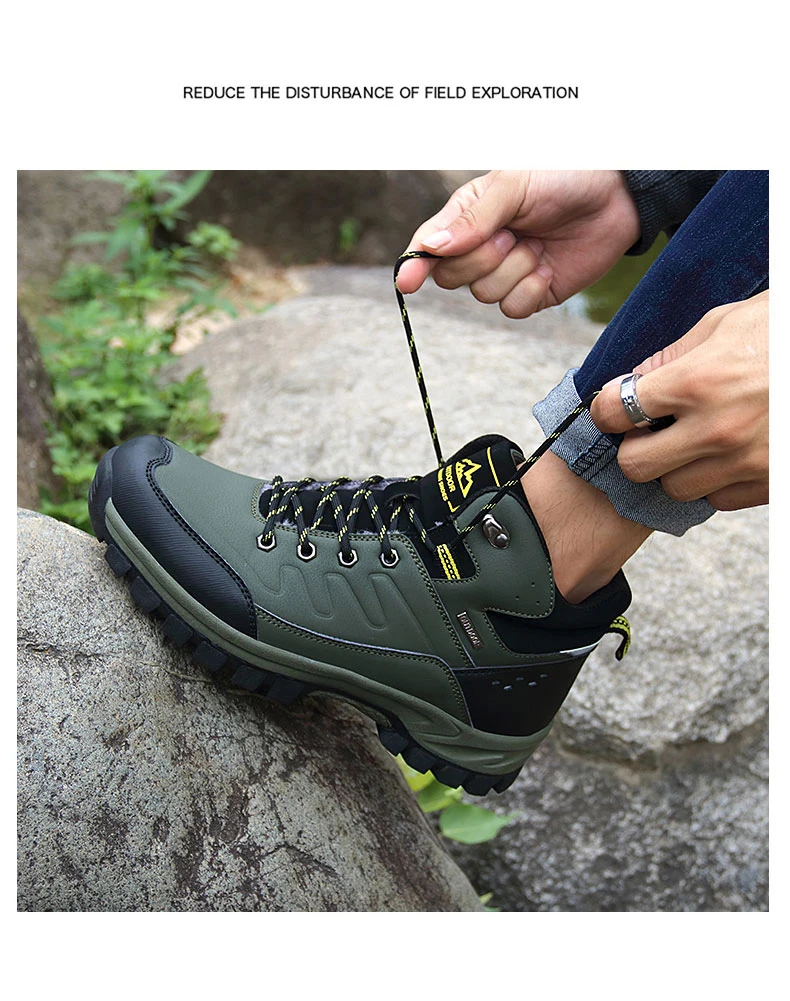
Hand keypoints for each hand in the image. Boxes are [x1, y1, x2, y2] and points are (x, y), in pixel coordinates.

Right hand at [396, 170, 640, 317]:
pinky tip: (549, 266)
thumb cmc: (563, 176)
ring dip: (514, 270)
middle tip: (512, 235)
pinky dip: (532, 289)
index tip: (407, 281)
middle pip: (452, 277)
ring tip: (538, 244)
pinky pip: (513, 309)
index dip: (415, 264)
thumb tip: (433, 247)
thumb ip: (473, 218)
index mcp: (468, 215)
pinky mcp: (531, 294)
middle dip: (482, 259)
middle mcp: (480, 247)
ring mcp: (505, 273)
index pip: (430, 246)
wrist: (617, 196)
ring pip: (484, 295)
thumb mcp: (513, 186)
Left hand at [590, 290, 768, 510]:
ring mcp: (745, 462)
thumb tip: (633, 380)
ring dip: (674, 467)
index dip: (604, 411)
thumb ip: (673, 355)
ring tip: (692, 441)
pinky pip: (718, 500)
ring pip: (674, 489)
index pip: (615, 412)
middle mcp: (716, 428)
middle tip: (649, 432)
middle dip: (634, 448)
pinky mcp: (770, 483)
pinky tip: (727, 454)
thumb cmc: (780, 332)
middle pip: (635, 466)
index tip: (611, 410)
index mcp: (697, 381)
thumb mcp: (726, 323)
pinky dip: (714, 482)